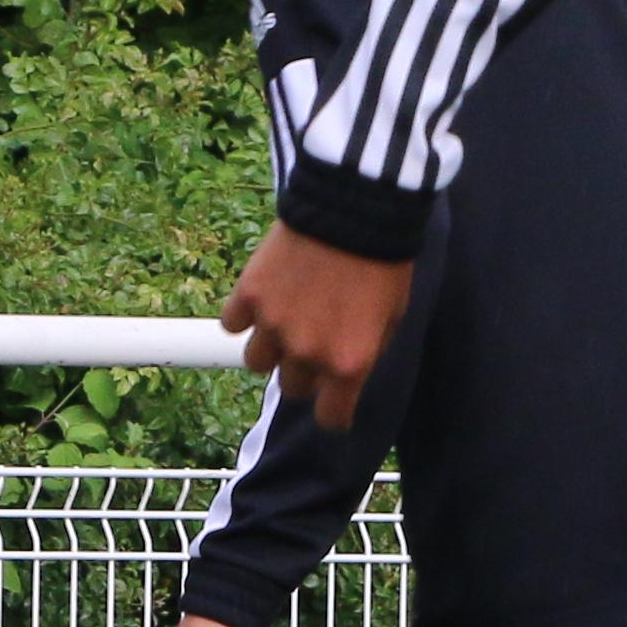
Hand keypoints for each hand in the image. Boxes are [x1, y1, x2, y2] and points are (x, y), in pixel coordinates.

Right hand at [219, 225, 413, 430]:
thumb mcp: (392, 317)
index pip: (330, 418)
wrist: (354, 208)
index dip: (331, 411)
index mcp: (349, 364)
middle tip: (313, 340)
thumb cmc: (383, 261)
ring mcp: (273, 325)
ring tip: (284, 319)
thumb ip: (365, 352)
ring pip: (257, 362)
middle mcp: (307, 353)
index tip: (331, 402)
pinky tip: (263, 298)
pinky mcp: (249, 295)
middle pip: (292, 388)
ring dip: (270, 346)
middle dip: (303, 371)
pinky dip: (245, 314)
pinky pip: (233, 324)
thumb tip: (344, 372)